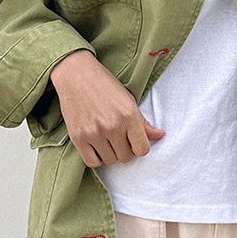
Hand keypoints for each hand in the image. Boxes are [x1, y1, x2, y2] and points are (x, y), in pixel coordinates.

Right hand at [50, 49, 164, 167]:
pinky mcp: (78, 138)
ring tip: (106, 138)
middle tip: (118, 137)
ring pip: (110, 161)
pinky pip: (92, 162)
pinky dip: (96, 158)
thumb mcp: (129, 100)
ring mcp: (94, 133)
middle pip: (126, 157)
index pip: (142, 150)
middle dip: (124, 150)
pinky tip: (96, 145)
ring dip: (110, 153)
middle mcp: (113, 126)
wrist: (76, 75)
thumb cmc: (105, 86)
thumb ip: (143, 122)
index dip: (139, 147)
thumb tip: (160, 136)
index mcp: (129, 116)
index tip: (133, 140)